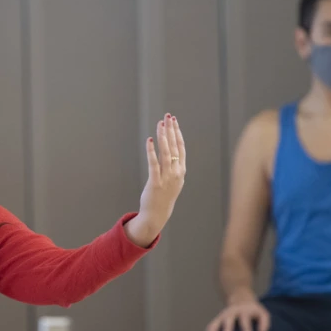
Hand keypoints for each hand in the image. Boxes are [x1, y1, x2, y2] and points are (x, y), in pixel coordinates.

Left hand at [126, 114, 186, 246]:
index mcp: (181, 171)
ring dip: (163, 136)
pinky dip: (151, 151)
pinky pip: (154, 163)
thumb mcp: (174, 180)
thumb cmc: (164, 196)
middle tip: (167, 116)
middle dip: (170, 130)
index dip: (177, 133)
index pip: (181, 147)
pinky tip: (150, 140)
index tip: (174, 121)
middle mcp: (176, 173)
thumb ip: (174, 167)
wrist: (157, 214)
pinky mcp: (155, 182)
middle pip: (174, 146)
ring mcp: (166, 178)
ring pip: (165, 152)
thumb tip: (171, 151)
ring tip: (160, 124)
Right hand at [205, 295, 270, 330]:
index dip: (246, 328)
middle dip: (228, 327)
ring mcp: (224, 316)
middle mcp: (233, 313)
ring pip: (218, 321)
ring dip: (215, 329)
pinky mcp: (218, 319)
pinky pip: (212, 325)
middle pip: (229, 319)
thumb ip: (264, 324)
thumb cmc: (254, 312)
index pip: (245, 320)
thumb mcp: (262, 314)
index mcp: (245, 311)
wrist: (241, 299)